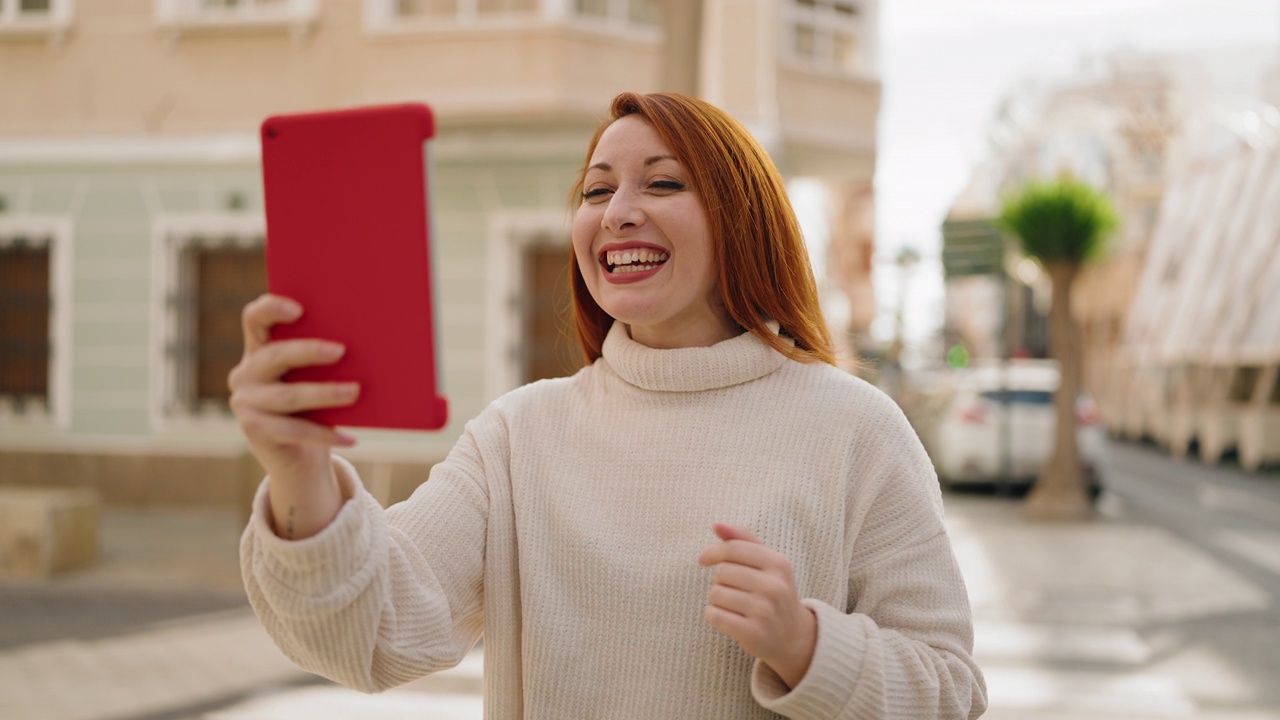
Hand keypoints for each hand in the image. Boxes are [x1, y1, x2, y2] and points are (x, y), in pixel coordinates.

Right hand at [227, 293, 358, 536]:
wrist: (298, 456)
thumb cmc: (315, 406)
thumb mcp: (316, 378)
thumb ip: (326, 358)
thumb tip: (368, 342)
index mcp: (259, 347)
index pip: (255, 318)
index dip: (272, 308)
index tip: (300, 309)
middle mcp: (246, 372)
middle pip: (276, 355)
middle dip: (309, 351)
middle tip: (341, 351)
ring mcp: (245, 402)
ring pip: (288, 396)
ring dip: (324, 393)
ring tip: (355, 392)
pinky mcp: (253, 430)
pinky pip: (295, 431)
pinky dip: (326, 434)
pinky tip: (352, 437)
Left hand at [697, 523, 817, 689]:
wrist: (792, 635)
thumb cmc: (773, 591)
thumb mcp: (767, 561)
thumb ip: (743, 539)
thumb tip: (717, 525)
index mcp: (778, 563)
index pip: (734, 549)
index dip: (713, 552)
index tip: (703, 560)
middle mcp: (774, 586)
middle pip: (722, 572)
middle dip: (720, 580)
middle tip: (735, 590)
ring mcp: (765, 611)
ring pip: (716, 594)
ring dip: (717, 599)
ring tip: (734, 605)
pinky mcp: (754, 633)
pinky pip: (715, 615)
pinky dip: (714, 615)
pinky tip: (728, 618)